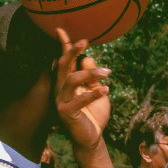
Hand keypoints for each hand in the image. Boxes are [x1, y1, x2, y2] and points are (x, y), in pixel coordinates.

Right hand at [55, 28, 110, 149]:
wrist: (92, 138)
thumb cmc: (94, 113)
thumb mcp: (96, 90)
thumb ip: (91, 75)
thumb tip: (88, 58)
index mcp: (66, 83)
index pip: (63, 61)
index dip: (63, 46)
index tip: (61, 30)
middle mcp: (60, 90)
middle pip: (62, 66)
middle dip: (72, 52)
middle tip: (84, 41)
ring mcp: (61, 101)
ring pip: (71, 80)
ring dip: (89, 73)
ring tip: (107, 72)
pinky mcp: (66, 113)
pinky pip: (79, 100)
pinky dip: (93, 93)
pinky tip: (106, 89)